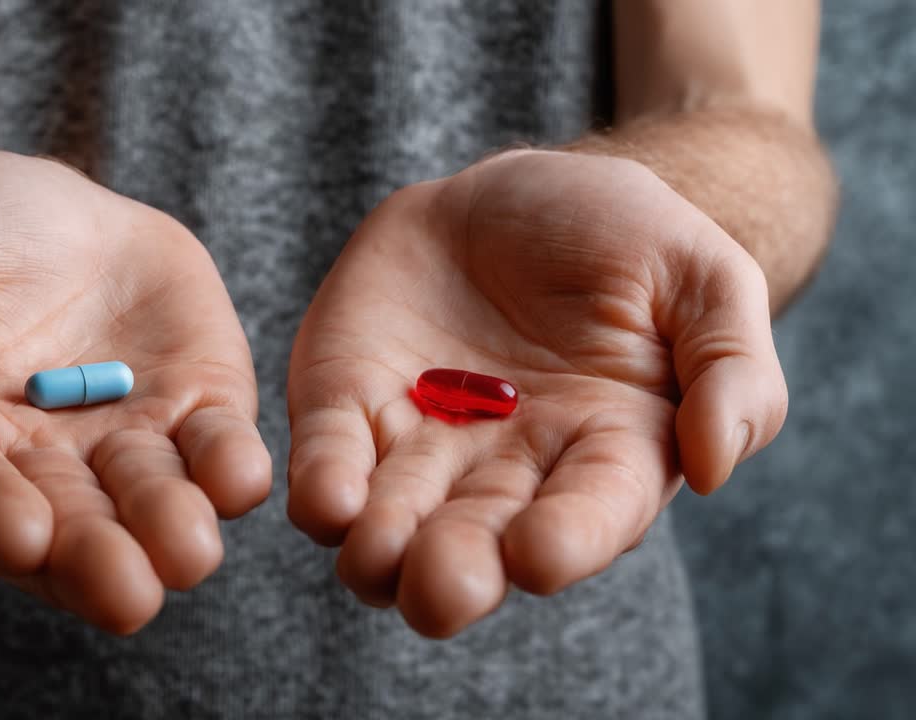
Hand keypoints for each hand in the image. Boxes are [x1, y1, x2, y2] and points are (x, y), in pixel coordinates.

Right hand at [0, 151, 270, 633]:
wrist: (23, 203)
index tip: (18, 535)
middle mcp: (40, 465)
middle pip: (69, 524)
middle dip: (97, 558)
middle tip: (127, 591)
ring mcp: (126, 439)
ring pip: (153, 498)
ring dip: (173, 526)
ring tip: (191, 550)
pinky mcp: (196, 401)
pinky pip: (219, 442)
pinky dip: (232, 463)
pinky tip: (244, 477)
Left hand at [287, 150, 785, 636]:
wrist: (517, 191)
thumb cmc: (624, 238)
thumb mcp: (704, 278)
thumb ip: (732, 369)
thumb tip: (711, 466)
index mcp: (606, 452)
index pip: (592, 514)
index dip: (568, 540)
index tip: (538, 556)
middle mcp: (508, 470)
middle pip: (480, 542)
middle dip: (457, 572)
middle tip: (442, 586)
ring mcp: (421, 443)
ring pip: (391, 524)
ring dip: (378, 550)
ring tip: (373, 549)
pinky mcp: (348, 405)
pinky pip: (328, 459)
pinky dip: (322, 487)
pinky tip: (325, 499)